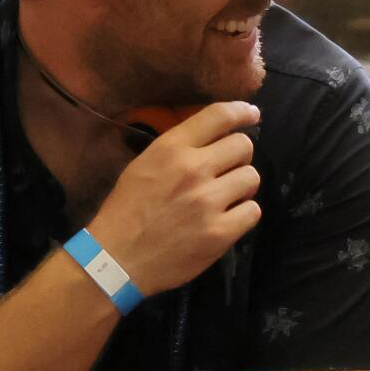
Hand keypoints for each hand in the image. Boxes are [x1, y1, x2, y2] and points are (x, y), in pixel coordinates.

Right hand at [86, 100, 263, 296]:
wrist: (117, 259)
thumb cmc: (127, 210)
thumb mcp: (144, 165)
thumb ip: (179, 148)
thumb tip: (214, 137)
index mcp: (170, 149)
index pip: (219, 115)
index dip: (242, 111)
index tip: (252, 114)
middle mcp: (193, 170)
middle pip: (243, 146)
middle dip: (240, 155)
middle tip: (228, 169)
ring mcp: (209, 202)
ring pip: (252, 177)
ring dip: (242, 185)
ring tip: (226, 196)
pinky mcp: (221, 233)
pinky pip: (253, 211)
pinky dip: (243, 213)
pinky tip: (227, 217)